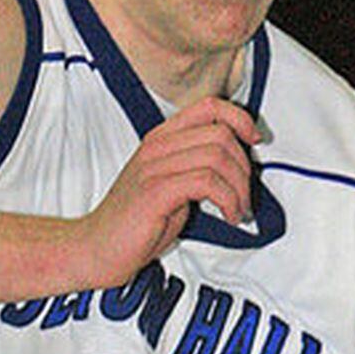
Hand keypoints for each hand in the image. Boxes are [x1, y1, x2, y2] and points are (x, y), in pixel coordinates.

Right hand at [72, 96, 261, 285]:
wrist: (99, 247)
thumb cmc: (137, 222)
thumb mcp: (173, 187)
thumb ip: (198, 169)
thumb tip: (237, 168)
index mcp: (162, 139)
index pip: (209, 106)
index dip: (239, 119)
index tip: (255, 141)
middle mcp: (158, 147)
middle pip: (221, 134)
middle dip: (244, 168)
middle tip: (244, 197)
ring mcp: (154, 167)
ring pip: (218, 157)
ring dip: (239, 189)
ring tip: (237, 211)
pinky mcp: (156, 191)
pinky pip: (207, 181)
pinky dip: (228, 200)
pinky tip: (228, 217)